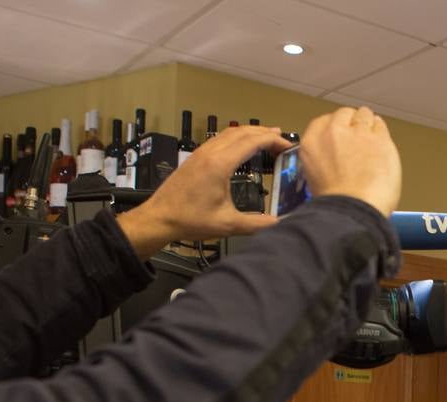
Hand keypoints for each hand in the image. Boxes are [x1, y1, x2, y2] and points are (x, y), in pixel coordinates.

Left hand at [117, 124, 287, 257]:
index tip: (288, 145)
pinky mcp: (196, 157)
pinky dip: (237, 137)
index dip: (273, 140)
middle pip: (242, 132)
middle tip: (283, 140)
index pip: (252, 141)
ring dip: (251, 132)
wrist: (159, 217)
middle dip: (265, 133)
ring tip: (267, 138)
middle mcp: (211, 152)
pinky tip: (243, 146)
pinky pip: (220, 139)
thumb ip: (257, 223)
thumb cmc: (190, 220)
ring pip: (230, 132)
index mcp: (220, 164)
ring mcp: (201, 152)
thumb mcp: (227, 224)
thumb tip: (280, 224)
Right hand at [299, 106, 401, 217]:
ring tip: (371, 142)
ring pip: (364, 115)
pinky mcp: (380, 138)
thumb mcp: (314, 177)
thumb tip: (333, 156)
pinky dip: (381, 133)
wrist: (353, 208)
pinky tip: (382, 145)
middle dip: (352, 124)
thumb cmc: (335, 202)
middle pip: (345, 114)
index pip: (324, 121)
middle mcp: (333, 131)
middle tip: (358, 140)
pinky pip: (381, 125)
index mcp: (312, 141)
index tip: (341, 135)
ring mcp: (358, 132)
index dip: (336, 128)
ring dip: (368, 125)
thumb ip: (323, 158)